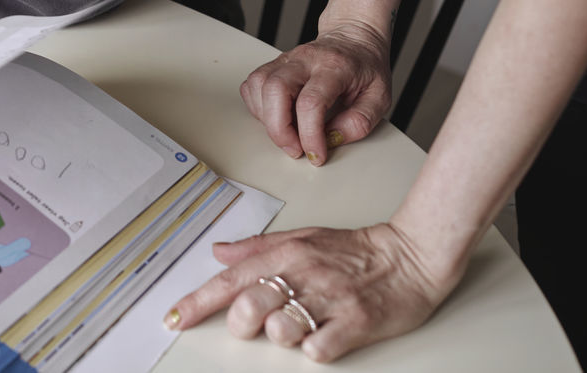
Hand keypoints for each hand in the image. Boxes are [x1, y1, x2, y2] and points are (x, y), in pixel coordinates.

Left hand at [165, 223, 453, 362]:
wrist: (412, 255)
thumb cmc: (355, 250)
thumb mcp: (302, 238)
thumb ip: (257, 248)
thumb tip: (218, 252)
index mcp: (286, 254)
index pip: (230, 280)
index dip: (197, 303)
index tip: (174, 318)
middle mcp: (304, 274)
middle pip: (249, 309)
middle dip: (245, 324)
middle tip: (258, 323)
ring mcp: (330, 298)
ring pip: (280, 331)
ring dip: (284, 336)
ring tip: (303, 324)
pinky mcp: (356, 322)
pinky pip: (318, 350)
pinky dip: (315, 350)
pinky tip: (326, 335)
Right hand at [240, 21, 391, 164]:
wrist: (354, 37)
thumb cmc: (366, 67)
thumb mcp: (380, 97)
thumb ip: (360, 121)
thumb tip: (332, 139)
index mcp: (335, 66)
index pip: (311, 102)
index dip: (309, 135)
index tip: (317, 154)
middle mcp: (305, 59)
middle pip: (275, 89)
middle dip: (279, 128)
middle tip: (294, 148)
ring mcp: (286, 59)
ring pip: (258, 85)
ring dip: (267, 118)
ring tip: (288, 133)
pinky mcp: (274, 64)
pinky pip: (252, 85)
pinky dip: (258, 107)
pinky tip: (276, 116)